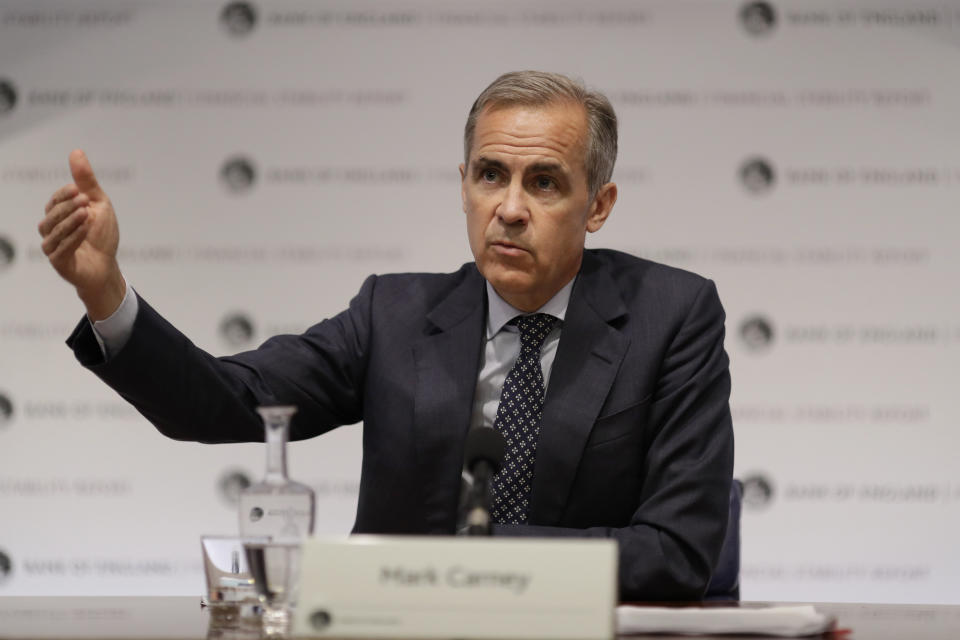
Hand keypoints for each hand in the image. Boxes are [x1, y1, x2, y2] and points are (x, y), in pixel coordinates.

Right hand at [39, 149, 124, 319]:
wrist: (107, 266)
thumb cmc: (102, 235)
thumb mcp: (99, 204)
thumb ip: (86, 181)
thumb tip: (76, 151)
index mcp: (59, 214)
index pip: (56, 200)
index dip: (65, 194)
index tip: (79, 190)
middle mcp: (51, 229)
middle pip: (52, 214)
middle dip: (68, 206)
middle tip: (85, 200)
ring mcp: (53, 247)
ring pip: (53, 231)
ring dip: (70, 221)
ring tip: (86, 214)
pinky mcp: (59, 262)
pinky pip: (60, 248)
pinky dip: (73, 238)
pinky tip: (86, 230)